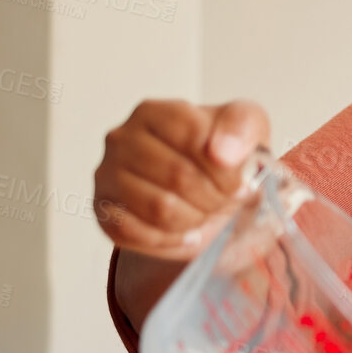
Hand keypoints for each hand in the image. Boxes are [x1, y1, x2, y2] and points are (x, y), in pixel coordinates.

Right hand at [95, 99, 270, 259]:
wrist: (208, 191)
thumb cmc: (224, 155)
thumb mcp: (248, 126)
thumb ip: (242, 126)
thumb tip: (222, 153)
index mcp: (154, 112)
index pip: (193, 136)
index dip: (226, 168)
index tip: (240, 182)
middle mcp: (122, 139)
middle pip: (178, 176)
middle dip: (215, 197)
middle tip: (224, 201)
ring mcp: (107, 175)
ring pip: (160, 209)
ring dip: (196, 219)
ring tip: (204, 213)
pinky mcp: (103, 210)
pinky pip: (136, 234)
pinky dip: (171, 239)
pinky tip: (185, 232)